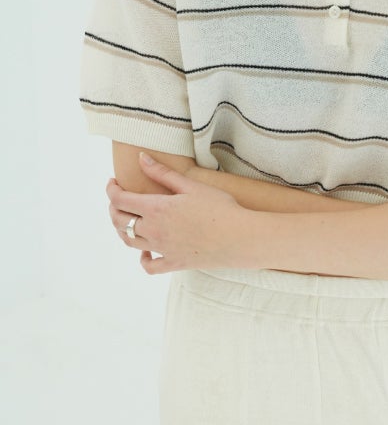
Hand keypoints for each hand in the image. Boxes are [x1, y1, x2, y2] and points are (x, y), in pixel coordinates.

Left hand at [106, 152, 254, 274]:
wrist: (240, 237)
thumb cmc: (220, 207)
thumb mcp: (191, 185)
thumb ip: (163, 173)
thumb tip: (141, 158)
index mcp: (156, 208)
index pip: (120, 200)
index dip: (111, 190)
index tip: (113, 182)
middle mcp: (154, 231)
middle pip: (120, 221)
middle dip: (114, 208)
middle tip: (119, 199)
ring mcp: (163, 249)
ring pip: (129, 242)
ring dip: (122, 230)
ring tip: (127, 220)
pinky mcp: (174, 263)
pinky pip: (149, 266)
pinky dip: (142, 258)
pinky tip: (145, 251)